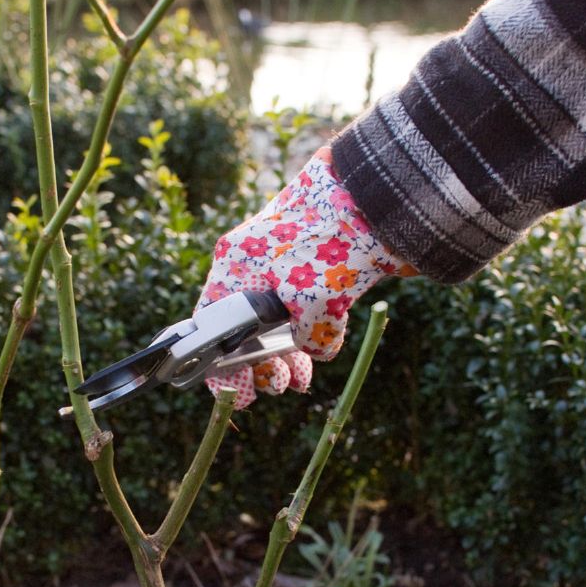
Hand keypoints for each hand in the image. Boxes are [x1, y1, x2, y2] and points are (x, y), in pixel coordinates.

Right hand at [196, 146, 414, 407]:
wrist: (375, 192)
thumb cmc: (335, 241)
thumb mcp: (316, 302)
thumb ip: (308, 337)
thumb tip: (315, 349)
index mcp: (235, 264)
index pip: (210, 326)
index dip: (220, 366)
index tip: (242, 394)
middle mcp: (252, 264)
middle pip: (242, 328)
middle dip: (259, 363)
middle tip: (279, 385)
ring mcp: (282, 263)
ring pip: (273, 322)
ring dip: (284, 355)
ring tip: (299, 379)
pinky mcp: (312, 263)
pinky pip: (300, 309)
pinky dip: (307, 334)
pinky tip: (321, 350)